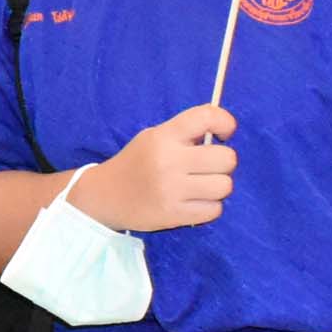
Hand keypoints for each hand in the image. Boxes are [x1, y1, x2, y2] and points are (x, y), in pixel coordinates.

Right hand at [73, 104, 235, 233]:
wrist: (104, 196)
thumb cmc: (136, 162)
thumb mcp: (154, 137)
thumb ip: (185, 133)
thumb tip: (224, 132)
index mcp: (163, 136)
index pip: (206, 117)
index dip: (225, 122)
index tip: (224, 134)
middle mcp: (168, 161)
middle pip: (226, 158)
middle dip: (222, 162)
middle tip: (207, 167)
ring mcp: (171, 190)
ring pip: (224, 186)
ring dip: (218, 186)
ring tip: (201, 186)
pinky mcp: (173, 214)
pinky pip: (214, 210)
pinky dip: (209, 207)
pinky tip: (194, 202)